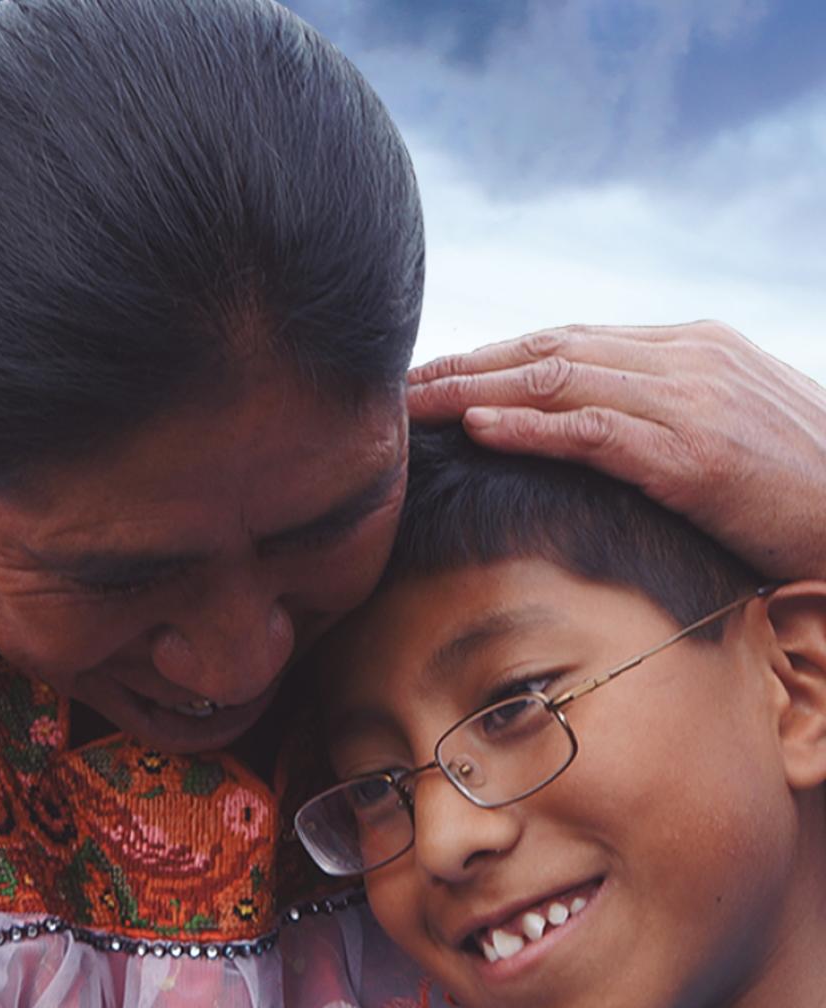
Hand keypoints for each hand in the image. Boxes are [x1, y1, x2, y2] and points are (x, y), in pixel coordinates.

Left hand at [408, 321, 825, 579]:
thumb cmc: (802, 488)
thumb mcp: (733, 432)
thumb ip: (669, 415)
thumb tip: (601, 431)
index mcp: (692, 348)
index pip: (571, 340)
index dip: (496, 356)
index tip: (439, 374)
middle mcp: (686, 359)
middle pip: (550, 349)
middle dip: (467, 363)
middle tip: (400, 384)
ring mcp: (690, 400)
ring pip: (558, 380)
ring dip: (474, 389)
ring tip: (412, 403)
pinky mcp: (694, 454)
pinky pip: (593, 431)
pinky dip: (529, 426)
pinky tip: (477, 428)